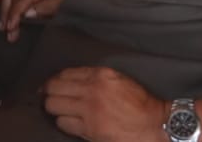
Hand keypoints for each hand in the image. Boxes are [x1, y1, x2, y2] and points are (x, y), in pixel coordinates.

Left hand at [42, 66, 164, 141]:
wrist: (154, 124)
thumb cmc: (140, 103)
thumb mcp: (119, 79)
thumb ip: (96, 77)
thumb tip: (72, 80)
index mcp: (100, 75)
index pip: (66, 73)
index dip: (54, 79)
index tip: (49, 84)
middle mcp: (92, 89)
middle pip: (54, 88)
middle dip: (48, 92)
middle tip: (47, 97)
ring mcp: (89, 110)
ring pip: (54, 105)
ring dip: (54, 108)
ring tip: (57, 110)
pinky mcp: (89, 128)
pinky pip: (63, 123)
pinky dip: (63, 122)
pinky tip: (68, 122)